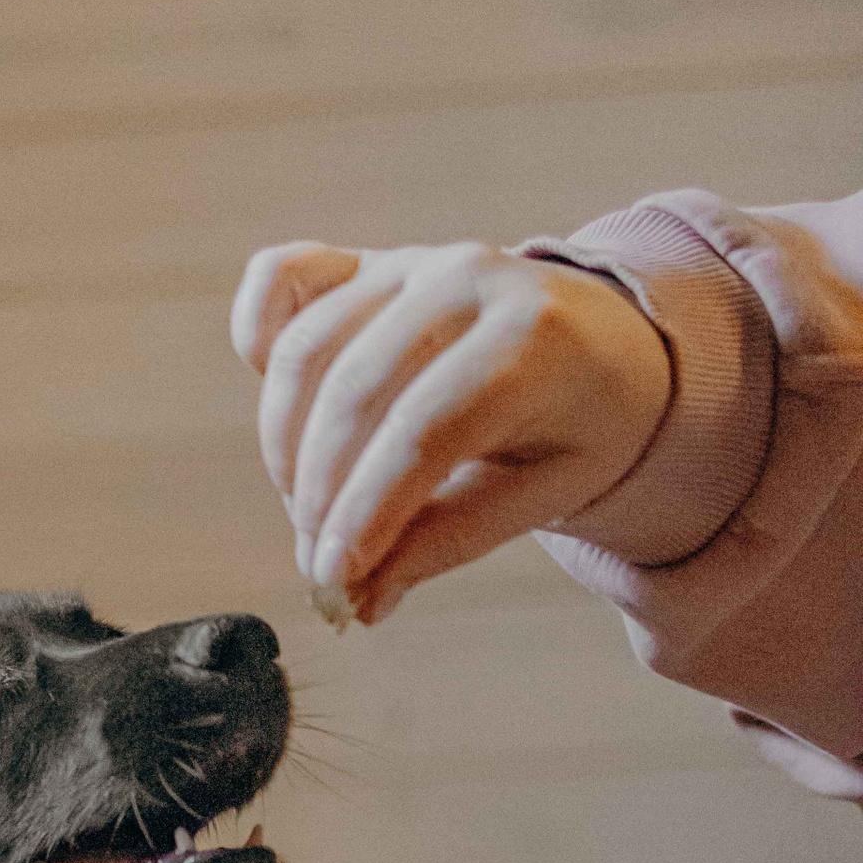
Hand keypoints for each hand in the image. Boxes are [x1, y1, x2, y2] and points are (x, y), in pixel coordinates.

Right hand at [229, 240, 673, 621]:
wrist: (606, 342)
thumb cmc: (579, 426)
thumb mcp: (544, 495)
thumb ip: (448, 541)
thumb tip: (359, 602)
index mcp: (535, 338)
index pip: (426, 431)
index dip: (366, 510)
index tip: (333, 577)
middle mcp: (467, 280)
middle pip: (356, 393)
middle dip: (320, 492)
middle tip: (318, 563)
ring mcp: (409, 262)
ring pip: (307, 352)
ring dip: (284, 446)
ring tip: (307, 510)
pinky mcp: (365, 261)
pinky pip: (279, 280)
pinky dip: (255, 336)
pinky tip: (279, 409)